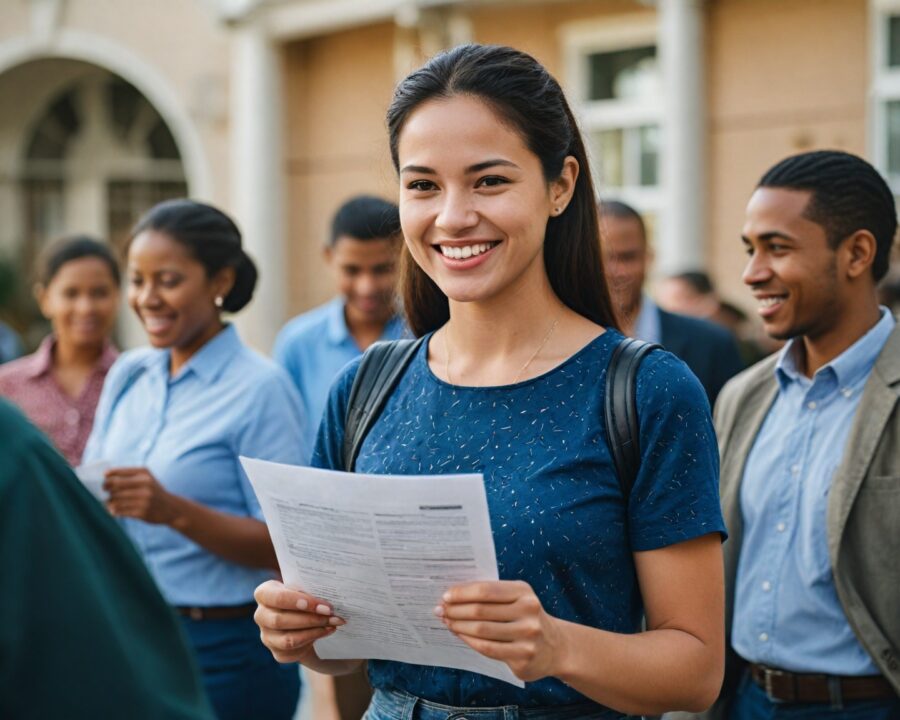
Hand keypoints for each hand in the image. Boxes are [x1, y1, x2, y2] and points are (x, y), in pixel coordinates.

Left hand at [104, 467, 178, 524]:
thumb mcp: (146, 478)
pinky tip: (115, 510)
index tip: (104, 480)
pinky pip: (120, 511)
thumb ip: (128, 475)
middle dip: (106, 489)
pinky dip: (114, 511)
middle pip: (115, 486)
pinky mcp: (142, 512)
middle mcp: (145, 485)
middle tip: (104, 492)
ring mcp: (144, 499)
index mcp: (144, 474)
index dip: (107, 478)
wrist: (171, 508)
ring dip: (109, 502)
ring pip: (116, 500)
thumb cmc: (154, 491)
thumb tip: (105, 475)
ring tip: (109, 502)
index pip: (119, 474)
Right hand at [254, 580, 345, 664]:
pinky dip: (312, 641)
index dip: (298, 601)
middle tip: (332, 614)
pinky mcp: (277, 652)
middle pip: (281, 620)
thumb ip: (310, 590)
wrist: (302, 618)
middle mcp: (261, 616)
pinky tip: (325, 632)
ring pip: (288, 640)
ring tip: (333, 624)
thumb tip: (328, 599)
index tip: (322, 605)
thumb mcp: (303, 588)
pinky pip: (294, 651)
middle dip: (311, 618)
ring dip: (314, 632)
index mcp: (264, 594)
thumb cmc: (302, 597)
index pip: (277, 598)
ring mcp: (267, 636)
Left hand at [437, 580, 566, 681]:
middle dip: (456, 610)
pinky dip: (469, 641)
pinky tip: (461, 635)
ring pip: (482, 630)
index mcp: (523, 591)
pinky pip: (488, 648)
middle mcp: (528, 611)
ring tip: (447, 622)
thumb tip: (453, 597)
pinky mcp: (523, 657)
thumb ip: (490, 595)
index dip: (462, 593)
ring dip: (459, 626)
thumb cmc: (525, 617)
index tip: (445, 596)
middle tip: (441, 611)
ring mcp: (527, 636)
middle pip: (481, 611)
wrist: (555, 646)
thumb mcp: (516, 598)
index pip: (485, 590)